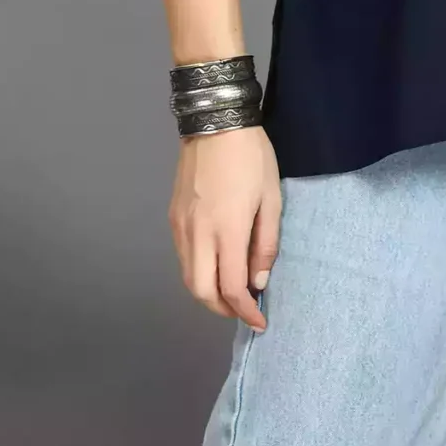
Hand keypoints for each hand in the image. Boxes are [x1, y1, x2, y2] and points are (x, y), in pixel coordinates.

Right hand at [168, 125, 281, 328]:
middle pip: (201, 292)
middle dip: (223, 309)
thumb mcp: (272, 200)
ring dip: (209, 293)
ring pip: (188, 278)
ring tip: (233, 292)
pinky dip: (199, 273)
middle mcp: (197, 234)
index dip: (246, 311)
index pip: (232, 288)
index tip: (260, 321)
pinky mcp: (173, 217)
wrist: (214, 123)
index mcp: (226, 230)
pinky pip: (183, 258)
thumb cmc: (252, 158)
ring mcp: (180, 226)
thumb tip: (258, 281)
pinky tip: (217, 266)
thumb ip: (265, 244)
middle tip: (244, 310)